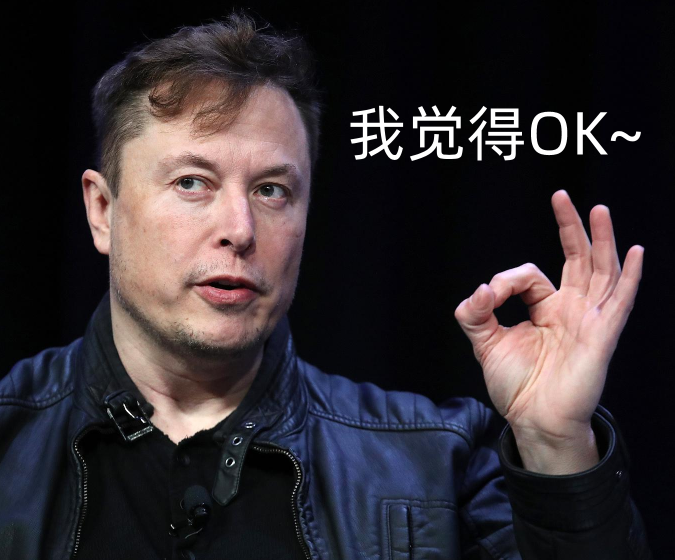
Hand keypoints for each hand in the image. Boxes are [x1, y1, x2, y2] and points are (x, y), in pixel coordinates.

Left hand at [454, 190, 642, 472]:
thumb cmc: (517, 386)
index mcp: (545, 309)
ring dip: (601, 239)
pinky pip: (620, 302)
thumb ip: (475, 313)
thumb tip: (479, 288)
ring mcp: (588, 320)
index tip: (489, 296)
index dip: (507, 279)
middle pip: (576, 258)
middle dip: (569, 227)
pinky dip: (629, 277)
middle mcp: (570, 309)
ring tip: (598, 209)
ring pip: (600, 271)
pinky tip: (633, 253)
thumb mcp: (486, 343)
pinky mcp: (601, 336)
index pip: (531, 274)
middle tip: (561, 196)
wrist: (533, 420)